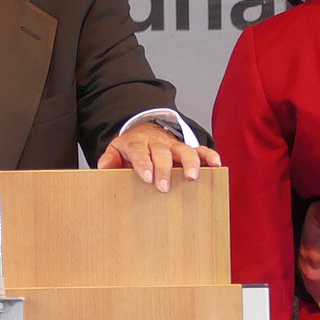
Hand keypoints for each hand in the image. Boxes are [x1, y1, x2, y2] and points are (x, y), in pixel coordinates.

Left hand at [96, 122, 220, 191]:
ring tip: (192, 177)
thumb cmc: (130, 148)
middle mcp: (157, 143)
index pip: (140, 152)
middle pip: (162, 153)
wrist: (143, 132)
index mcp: (138, 143)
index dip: (143, 164)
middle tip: (164, 187)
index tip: (147, 177)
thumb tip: (103, 167)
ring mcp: (173, 145)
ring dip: (189, 162)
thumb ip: (109, 159)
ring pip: (184, 150)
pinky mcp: (185, 148)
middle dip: (164, 169)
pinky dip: (209, 155)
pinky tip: (216, 164)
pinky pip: (199, 149)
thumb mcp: (115, 150)